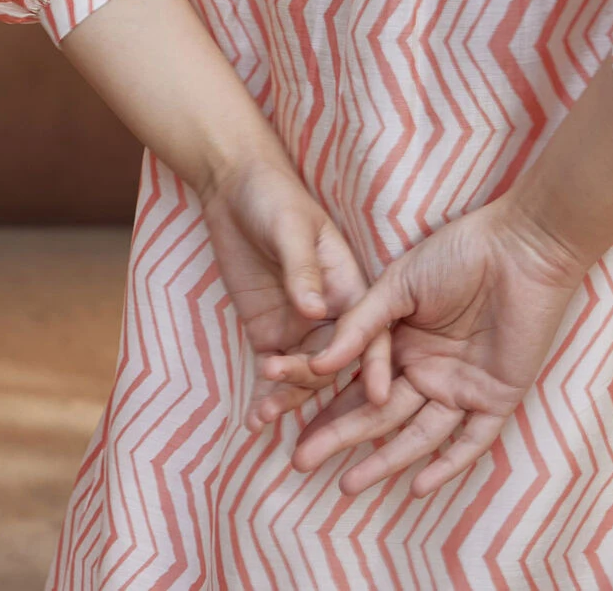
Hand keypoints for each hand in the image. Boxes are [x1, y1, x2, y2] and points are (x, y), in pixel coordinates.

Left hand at [198, 155, 391, 429]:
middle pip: (336, 361)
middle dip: (313, 380)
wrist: (233, 189)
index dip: (377, 362)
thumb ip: (301, 269)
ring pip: (306, 376)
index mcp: (350, 285)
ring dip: (288, 397)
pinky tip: (254, 422)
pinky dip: (266, 398)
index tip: (378, 396)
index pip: (371, 330)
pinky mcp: (270, 334)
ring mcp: (300, 327)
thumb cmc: (273, 198)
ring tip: (264, 414)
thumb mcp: (290, 228)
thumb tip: (313, 311)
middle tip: (280, 377)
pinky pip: (274, 374)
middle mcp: (332, 314)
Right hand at [265, 197, 585, 496]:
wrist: (520, 247)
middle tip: (301, 461)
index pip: (357, 381)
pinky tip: (416, 485)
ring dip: (384, 460)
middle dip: (340, 437)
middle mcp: (427, 369)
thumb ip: (362, 326)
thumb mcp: (399, 284)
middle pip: (378, 413)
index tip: (285, 419)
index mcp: (402, 341)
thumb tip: (319, 365)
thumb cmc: (459, 253)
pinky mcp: (496, 397)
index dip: (323, 403)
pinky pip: (470, 441)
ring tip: (347, 484)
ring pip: (417, 434)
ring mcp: (461, 387)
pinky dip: (446, 464)